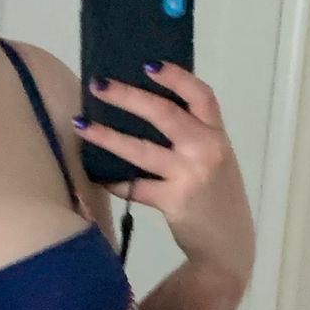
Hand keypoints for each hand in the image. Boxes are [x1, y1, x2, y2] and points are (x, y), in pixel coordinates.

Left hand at [75, 63, 254, 287]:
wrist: (227, 246)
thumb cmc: (216, 198)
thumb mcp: (215, 161)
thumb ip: (193, 137)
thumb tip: (147, 110)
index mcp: (218, 135)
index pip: (201, 96)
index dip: (176, 77)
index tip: (148, 64)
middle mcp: (207, 150)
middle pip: (164, 114)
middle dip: (128, 97)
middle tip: (99, 85)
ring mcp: (190, 176)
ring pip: (141, 150)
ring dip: (107, 136)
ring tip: (82, 125)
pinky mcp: (173, 202)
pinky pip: (135, 187)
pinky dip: (113, 181)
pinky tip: (94, 174)